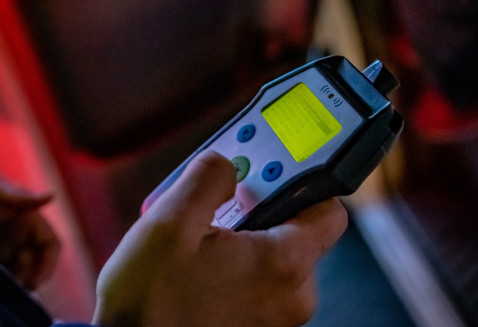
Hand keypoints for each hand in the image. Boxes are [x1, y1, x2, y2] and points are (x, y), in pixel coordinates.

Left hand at [0, 161, 60, 289]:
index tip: (34, 283)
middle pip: (37, 265)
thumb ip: (16, 196)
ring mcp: (2, 249)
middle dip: (30, 281)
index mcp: (27, 218)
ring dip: (13, 286)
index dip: (48, 265)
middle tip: (12, 291)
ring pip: (19, 275)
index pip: (51, 245)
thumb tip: (51, 196)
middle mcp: (19, 236)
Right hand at [93, 151, 346, 326]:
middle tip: (213, 204)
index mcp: (283, 264)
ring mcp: (276, 319)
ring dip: (239, 239)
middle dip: (255, 210)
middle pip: (293, 231)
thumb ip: (208, 178)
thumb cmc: (148, 304)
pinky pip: (257, 284)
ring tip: (194, 239)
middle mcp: (292, 297)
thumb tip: (228, 165)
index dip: (302, 182)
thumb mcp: (169, 222)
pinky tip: (194, 266)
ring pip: (270, 257)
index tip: (266, 173)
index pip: (329, 209)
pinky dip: (233, 266)